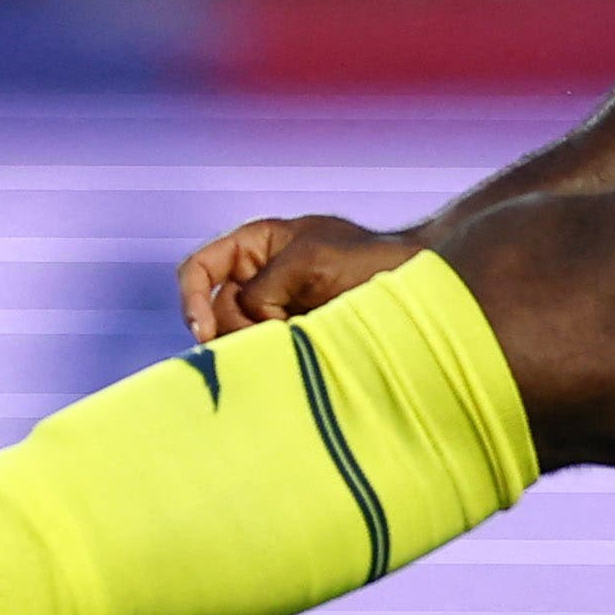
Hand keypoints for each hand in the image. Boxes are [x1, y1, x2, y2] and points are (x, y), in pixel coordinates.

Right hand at [177, 215, 427, 340]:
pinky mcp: (295, 342)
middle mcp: (259, 280)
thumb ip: (264, 287)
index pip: (200, 269)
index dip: (193, 299)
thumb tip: (248, 324)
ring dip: (256, 350)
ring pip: (240, 340)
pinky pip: (267, 357)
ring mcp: (277, 313)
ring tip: (295, 349)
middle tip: (273, 340)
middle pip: (217, 313)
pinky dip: (273, 365)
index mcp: (256, 246)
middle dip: (236, 331)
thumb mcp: (309, 260)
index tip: (205, 333)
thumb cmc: (371, 259)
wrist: (421, 287)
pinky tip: (296, 368)